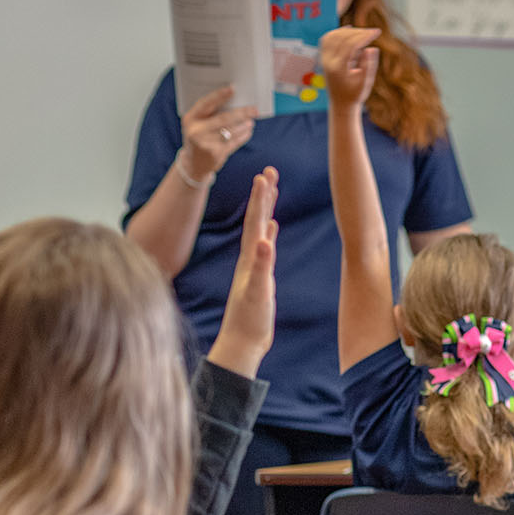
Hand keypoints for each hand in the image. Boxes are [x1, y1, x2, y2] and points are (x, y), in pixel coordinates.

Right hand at [181, 85, 256, 178]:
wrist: (193, 164)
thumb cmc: (199, 137)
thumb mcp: (197, 124)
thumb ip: (209, 114)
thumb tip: (235, 101)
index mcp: (190, 119)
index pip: (205, 104)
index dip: (219, 95)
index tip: (232, 88)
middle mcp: (196, 131)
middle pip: (223, 119)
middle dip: (241, 113)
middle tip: (254, 109)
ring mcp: (206, 144)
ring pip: (231, 131)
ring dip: (244, 125)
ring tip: (251, 121)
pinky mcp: (216, 154)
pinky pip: (234, 142)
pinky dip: (243, 136)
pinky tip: (248, 131)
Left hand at [207, 168, 278, 377]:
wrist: (241, 342)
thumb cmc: (250, 321)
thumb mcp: (258, 292)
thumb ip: (262, 265)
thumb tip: (266, 239)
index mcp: (249, 258)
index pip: (255, 222)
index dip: (260, 199)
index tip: (264, 175)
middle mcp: (249, 258)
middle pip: (256, 220)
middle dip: (263, 195)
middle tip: (269, 171)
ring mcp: (254, 266)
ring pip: (260, 230)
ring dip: (266, 210)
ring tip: (271, 191)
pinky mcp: (259, 277)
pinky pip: (265, 248)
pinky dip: (269, 235)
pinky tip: (272, 229)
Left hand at [320, 27, 380, 110]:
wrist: (340, 104)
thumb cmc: (355, 94)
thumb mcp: (365, 83)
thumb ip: (369, 66)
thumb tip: (372, 48)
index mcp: (338, 68)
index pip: (350, 44)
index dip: (364, 36)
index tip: (377, 32)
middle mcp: (328, 61)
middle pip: (342, 37)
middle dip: (359, 32)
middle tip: (374, 31)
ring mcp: (324, 59)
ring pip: (333, 35)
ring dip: (349, 31)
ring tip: (364, 33)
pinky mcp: (323, 57)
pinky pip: (327, 39)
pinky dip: (338, 32)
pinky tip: (349, 30)